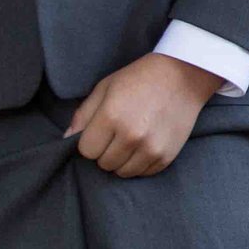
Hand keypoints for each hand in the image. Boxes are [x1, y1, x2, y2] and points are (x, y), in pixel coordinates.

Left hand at [66, 53, 227, 177]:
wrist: (183, 75)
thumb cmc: (138, 79)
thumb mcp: (104, 89)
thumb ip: (82, 116)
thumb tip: (65, 140)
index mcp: (111, 117)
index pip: (86, 151)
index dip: (89, 142)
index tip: (99, 132)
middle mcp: (132, 136)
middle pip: (103, 163)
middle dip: (104, 151)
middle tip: (115, 134)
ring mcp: (151, 148)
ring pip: (122, 172)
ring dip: (121, 160)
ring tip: (129, 140)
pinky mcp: (167, 156)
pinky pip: (143, 173)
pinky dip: (140, 163)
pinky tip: (143, 144)